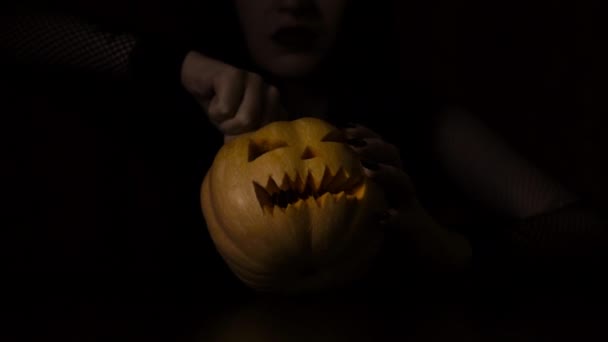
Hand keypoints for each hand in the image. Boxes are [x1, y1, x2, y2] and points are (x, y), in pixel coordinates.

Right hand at [180, 51, 287, 141]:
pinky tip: (214, 98)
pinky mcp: (236, 75)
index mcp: (277, 108)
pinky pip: (226, 109)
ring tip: (221, 109)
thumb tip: (252, 154)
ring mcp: (256, 81)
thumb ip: (252, 140)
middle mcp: (272, 93)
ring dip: (225, 122)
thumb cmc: (222, 108)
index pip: (273, 137)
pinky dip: (214, 111)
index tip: (238, 129)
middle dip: (235, 130)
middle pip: (258, 130)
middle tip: (227, 117)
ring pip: (245, 120)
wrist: (199, 80)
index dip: (249, 141)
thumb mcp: (239, 131)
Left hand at [343, 123, 471, 270]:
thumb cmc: (386, 224)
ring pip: (404, 182)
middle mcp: (398, 184)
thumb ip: (347, 187)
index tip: (340, 128)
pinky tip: (383, 218)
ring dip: (387, 173)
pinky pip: (407, 220)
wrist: (427, 249)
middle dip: (372, 144)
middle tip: (351, 143)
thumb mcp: (367, 201)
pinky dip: (396, 219)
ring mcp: (408, 204)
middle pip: (392, 154)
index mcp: (385, 174)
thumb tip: (314, 177)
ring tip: (368, 169)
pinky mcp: (414, 227)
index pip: (376, 144)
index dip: (361, 132)